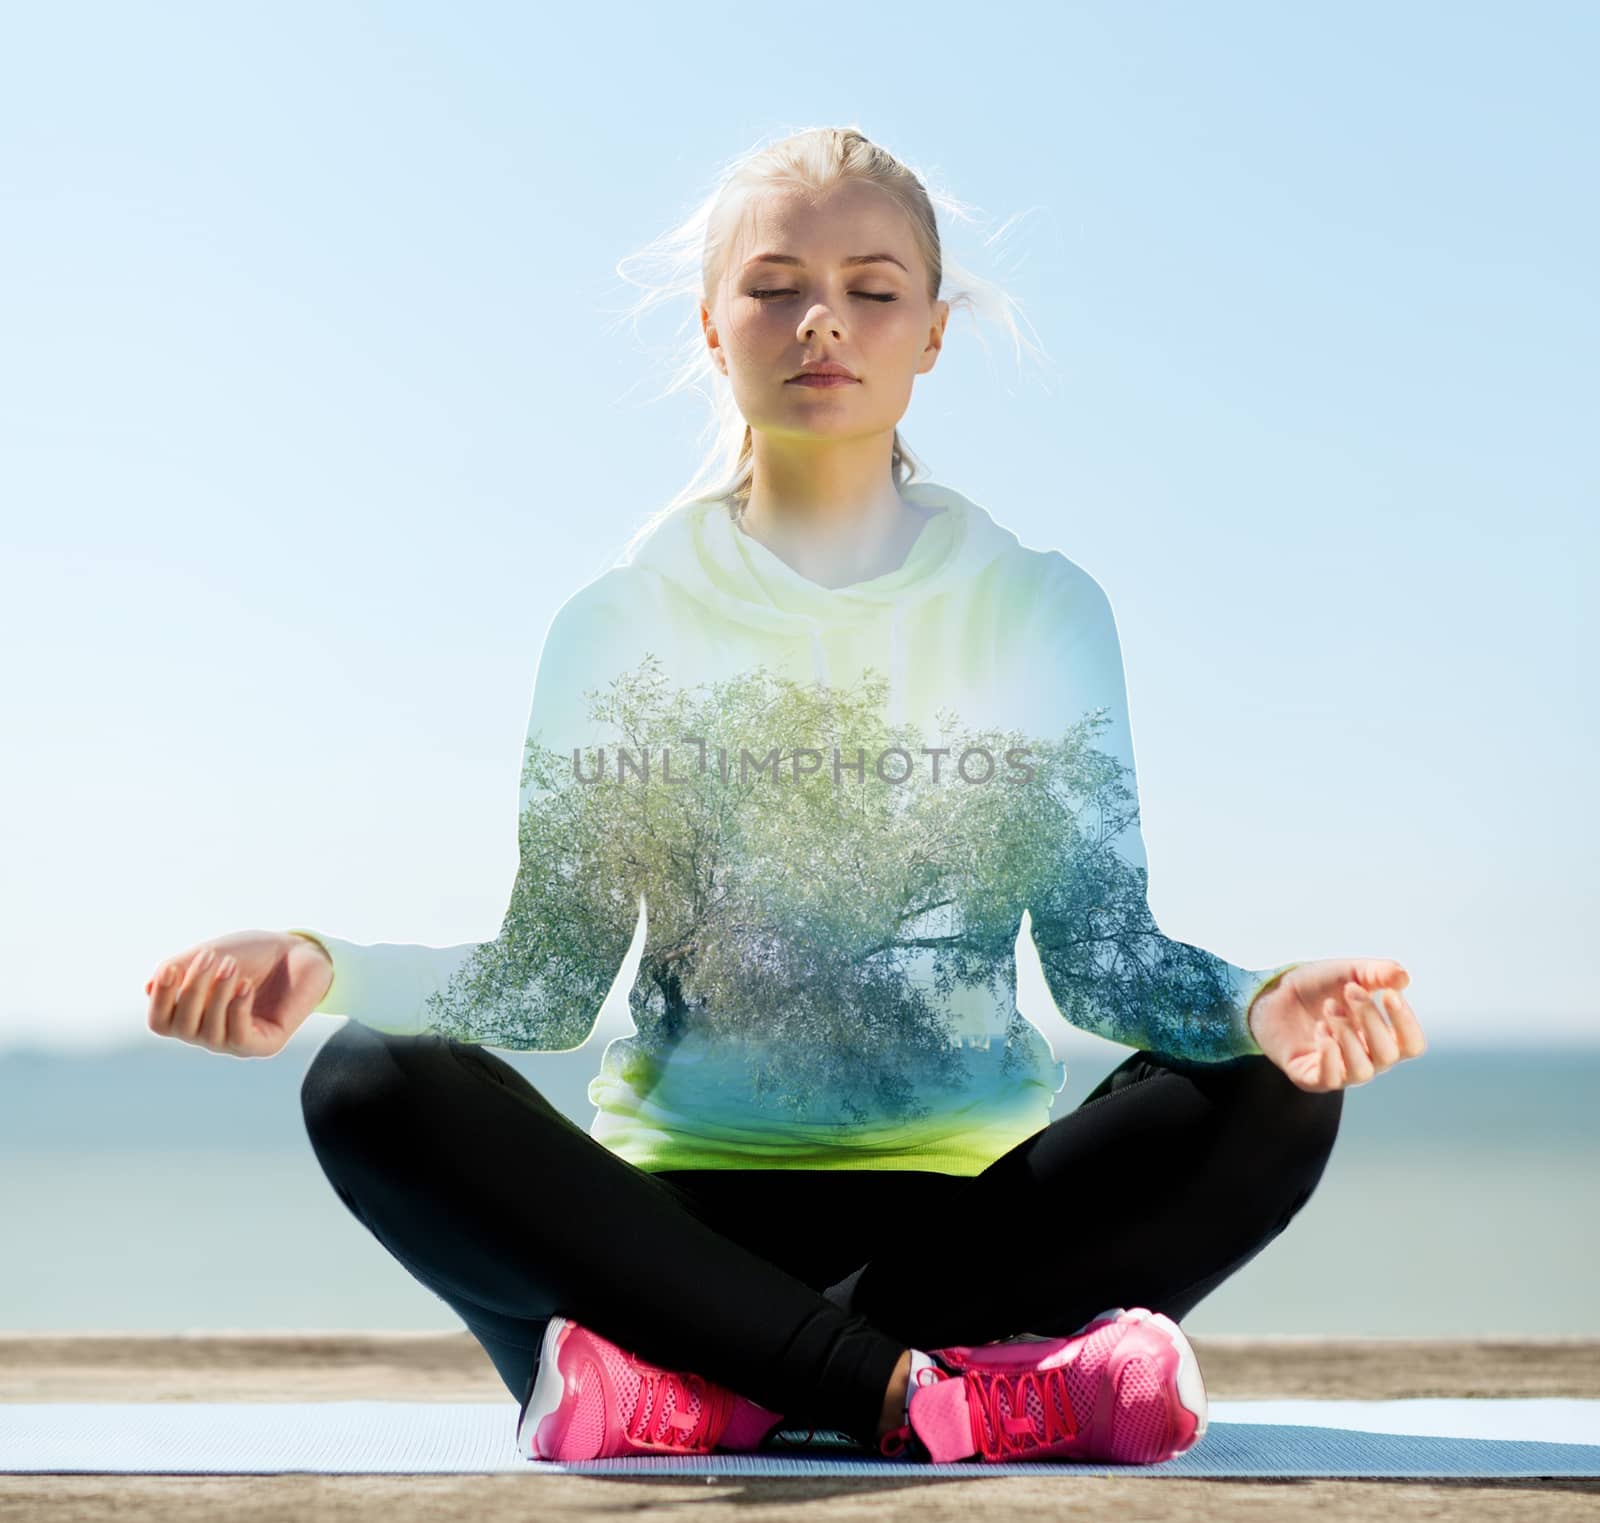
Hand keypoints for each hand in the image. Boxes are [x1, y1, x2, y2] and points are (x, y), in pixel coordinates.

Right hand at [144, 929, 332, 1058]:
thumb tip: (148, 988)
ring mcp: (236, 1042)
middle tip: (212, 957)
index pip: (160, 1022)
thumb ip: (179, 969)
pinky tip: (247, 986)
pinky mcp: (264, 1046)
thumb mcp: (210, 955)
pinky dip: (238, 1009)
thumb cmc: (252, 954)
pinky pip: (238, 1038)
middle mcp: (210, 1033)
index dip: (161, 999)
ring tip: (232, 966)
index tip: (171, 969)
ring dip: (217, 996)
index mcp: (192, 1015)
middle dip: (192, 990)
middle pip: (181, 1027)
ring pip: (208, 1032)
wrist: (300, 951)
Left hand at [1247, 958, 1423, 1092]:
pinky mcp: (1312, 1078)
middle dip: (1370, 1019)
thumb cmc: (1317, 987)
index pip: (1412, 1045)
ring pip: (1362, 1070)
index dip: (1406, 1023)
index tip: (1390, 994)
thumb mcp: (1348, 972)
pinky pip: (1331, 1079)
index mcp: (1382, 1037)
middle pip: (1387, 1054)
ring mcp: (1340, 1071)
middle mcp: (1366, 1059)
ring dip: (1347, 1035)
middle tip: (1349, 990)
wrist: (1272, 994)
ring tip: (1330, 1008)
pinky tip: (1320, 1030)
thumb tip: (1404, 978)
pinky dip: (1329, 1054)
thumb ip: (1377, 973)